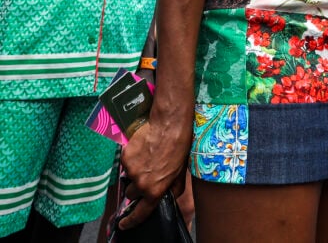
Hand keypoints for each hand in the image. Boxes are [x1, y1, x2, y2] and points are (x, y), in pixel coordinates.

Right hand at [118, 114, 190, 228]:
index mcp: (155, 190)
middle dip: (138, 187)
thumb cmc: (180, 147)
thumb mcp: (181, 171)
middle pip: (132, 193)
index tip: (124, 224)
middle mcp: (140, 183)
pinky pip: (126, 163)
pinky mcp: (125, 157)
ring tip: (149, 158)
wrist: (169, 125)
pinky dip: (133, 159)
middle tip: (148, 174)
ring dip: (136, 172)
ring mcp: (131, 170)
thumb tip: (169, 197)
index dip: (131, 221)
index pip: (140, 213)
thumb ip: (174, 188)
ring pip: (128, 177)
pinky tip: (145, 149)